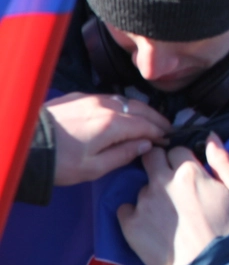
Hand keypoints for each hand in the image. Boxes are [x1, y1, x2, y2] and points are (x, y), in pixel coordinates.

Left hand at [43, 93, 169, 185]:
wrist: (24, 145)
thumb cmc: (60, 162)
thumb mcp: (94, 168)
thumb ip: (123, 154)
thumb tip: (146, 145)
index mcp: (113, 123)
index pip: (146, 125)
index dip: (160, 132)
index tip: (168, 139)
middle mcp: (106, 105)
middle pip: (140, 108)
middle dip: (156, 118)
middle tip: (166, 128)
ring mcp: (90, 98)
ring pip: (125, 100)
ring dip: (140, 110)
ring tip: (148, 120)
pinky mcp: (77, 96)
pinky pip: (108, 98)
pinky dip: (122, 105)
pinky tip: (122, 114)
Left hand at [116, 136, 228, 264]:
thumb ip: (224, 160)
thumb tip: (210, 136)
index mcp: (188, 171)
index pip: (176, 149)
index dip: (182, 158)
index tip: (187, 170)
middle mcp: (161, 182)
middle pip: (151, 157)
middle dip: (159, 163)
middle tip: (171, 181)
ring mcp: (143, 203)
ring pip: (142, 186)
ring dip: (152, 193)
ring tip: (166, 212)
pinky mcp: (129, 225)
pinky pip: (125, 209)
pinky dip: (134, 213)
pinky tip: (150, 224)